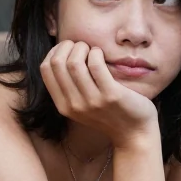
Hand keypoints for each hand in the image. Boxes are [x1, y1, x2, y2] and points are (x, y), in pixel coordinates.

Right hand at [39, 41, 158, 147]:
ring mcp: (92, 101)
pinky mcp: (111, 95)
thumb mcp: (82, 105)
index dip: (55, 51)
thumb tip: (61, 54)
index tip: (68, 48)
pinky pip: (96, 65)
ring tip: (92, 50)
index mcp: (63, 106)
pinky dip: (96, 53)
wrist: (134, 133)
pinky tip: (101, 54)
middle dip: (68, 47)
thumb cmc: (110, 113)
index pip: (45, 69)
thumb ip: (69, 87)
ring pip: (74, 63)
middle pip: (57, 63)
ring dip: (83, 48)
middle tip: (82, 47)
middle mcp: (74, 105)